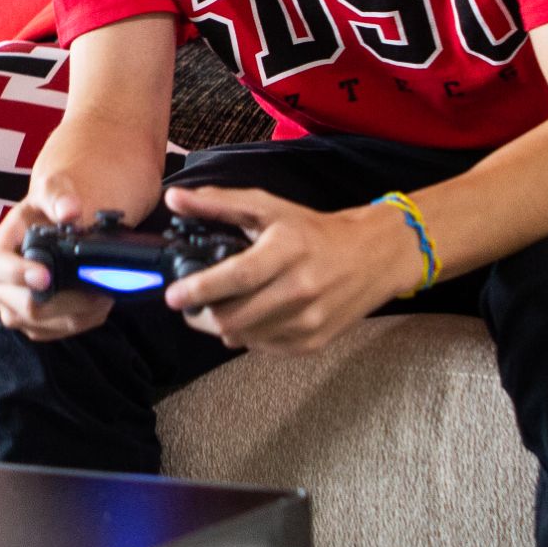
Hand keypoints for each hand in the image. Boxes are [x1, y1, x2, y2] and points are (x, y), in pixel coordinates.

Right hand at [0, 186, 115, 342]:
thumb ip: (58, 196)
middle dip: (64, 300)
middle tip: (96, 288)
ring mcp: (13, 308)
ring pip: (42, 324)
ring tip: (104, 295)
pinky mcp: (33, 324)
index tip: (46, 277)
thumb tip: (69, 211)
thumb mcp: (51, 191)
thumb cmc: (47, 210)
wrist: (54, 227)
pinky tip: (99, 304)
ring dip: (77, 314)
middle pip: (24, 306)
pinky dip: (82, 322)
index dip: (20, 274)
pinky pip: (55, 333)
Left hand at [156, 186, 421, 356]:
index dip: (200, 288)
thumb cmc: (313, 230)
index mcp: (288, 251)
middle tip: (192, 302)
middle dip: (202, 313)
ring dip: (223, 325)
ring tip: (223, 305)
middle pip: (233, 317)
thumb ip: (218, 203)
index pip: (237, 277)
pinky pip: (262, 348)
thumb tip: (174, 198)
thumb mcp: (269, 208)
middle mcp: (300, 289)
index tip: (173, 296)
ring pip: (243, 337)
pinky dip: (248, 335)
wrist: (374, 257)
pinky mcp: (312, 343)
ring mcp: (308, 321)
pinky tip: (254, 314)